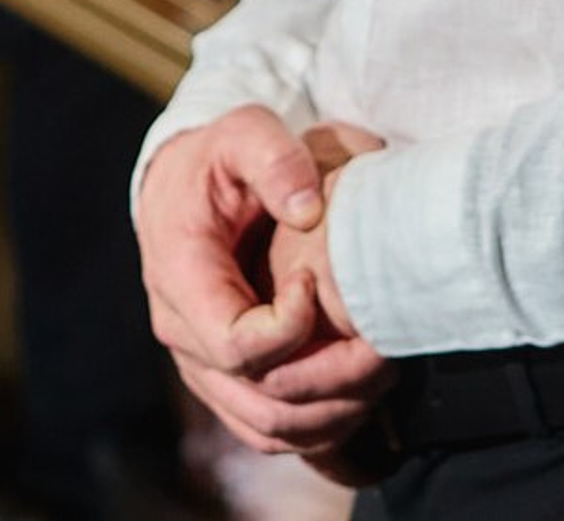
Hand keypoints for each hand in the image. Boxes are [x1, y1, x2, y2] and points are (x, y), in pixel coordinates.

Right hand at [138, 108, 390, 455]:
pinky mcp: (223, 381)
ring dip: (332, 411)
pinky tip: (358, 397)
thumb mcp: (241, 134)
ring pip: (267, 425)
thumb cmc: (217, 160)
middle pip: (259, 396)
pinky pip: (268, 429)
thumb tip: (308, 210)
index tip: (317, 283)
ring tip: (381, 371)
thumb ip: (273, 158)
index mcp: (180, 276)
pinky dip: (317, 428)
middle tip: (383, 344)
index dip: (288, 330)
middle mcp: (182, 333)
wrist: (182, 187)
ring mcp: (201, 366)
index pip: (234, 343)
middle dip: (332, 379)